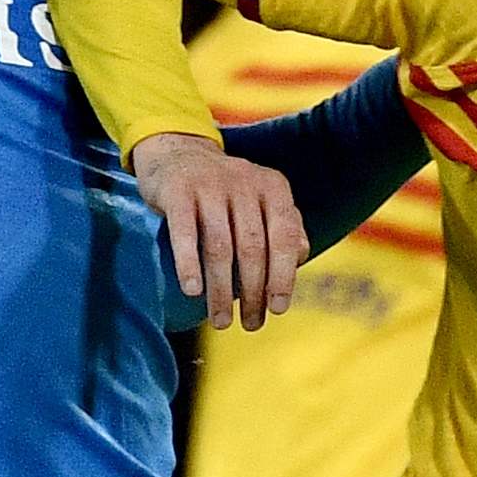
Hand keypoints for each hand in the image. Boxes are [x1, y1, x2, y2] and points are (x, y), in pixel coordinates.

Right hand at [133, 130, 306, 329]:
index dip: (283, 277)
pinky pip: (185, 233)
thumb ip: (285, 226)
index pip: (284, 238)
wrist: (178, 153)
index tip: (277, 309)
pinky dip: (189, 264)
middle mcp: (244, 183)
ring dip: (220, 290)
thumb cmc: (226, 190)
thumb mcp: (262, 201)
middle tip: (250, 324)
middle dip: (252, 292)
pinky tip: (192, 291)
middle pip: (252, 248)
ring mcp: (210, 185)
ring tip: (220, 321)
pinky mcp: (177, 190)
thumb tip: (300, 257)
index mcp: (273, 187)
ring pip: (220, 247)